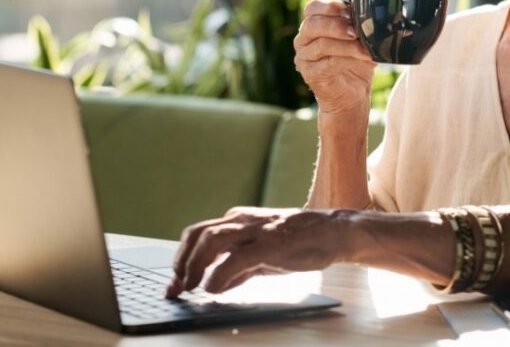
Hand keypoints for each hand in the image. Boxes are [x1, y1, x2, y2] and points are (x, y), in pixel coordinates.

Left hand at [165, 207, 342, 296]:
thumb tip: (216, 285)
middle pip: (198, 233)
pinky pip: (235, 258)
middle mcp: (244, 220)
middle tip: (176, 287)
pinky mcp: (271, 243)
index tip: (174, 283)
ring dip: (193, 265)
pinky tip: (212, 290)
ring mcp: (257, 230)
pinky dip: (218, 275)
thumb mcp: (264, 254)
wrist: (335, 232)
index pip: (199, 234)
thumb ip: (240, 267)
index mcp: (240, 220)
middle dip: (181, 261)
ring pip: (211, 239)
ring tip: (190, 287)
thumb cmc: (302, 242)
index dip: (181, 258)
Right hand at [294, 0, 376, 116]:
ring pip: (323, 45)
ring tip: (366, 49)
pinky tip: (365, 60)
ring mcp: (304, 58)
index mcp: (312, 26)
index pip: (313, 8)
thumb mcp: (358, 41)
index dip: (330, 7)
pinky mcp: (311, 75)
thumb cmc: (355, 64)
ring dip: (348, 46)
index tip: (350, 11)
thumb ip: (357, 26)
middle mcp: (303, 40)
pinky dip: (350, 60)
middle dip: (337, 25)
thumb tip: (369, 16)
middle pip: (313, 24)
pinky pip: (329, 63)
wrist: (352, 95)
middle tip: (356, 31)